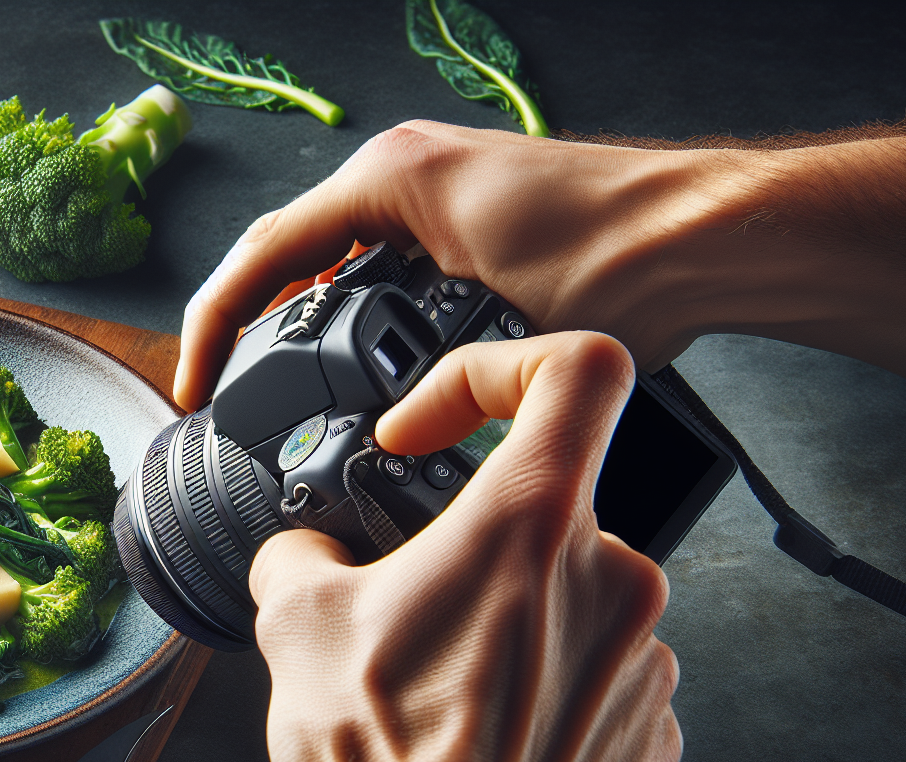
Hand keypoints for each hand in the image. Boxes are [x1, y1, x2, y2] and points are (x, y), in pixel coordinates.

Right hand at [174, 119, 905, 408]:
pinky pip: (383, 288)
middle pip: (288, 264)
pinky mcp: (469, 239)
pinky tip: (367, 389)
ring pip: (336, 280)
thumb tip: (372, 438)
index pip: (261, 256)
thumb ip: (409, 371)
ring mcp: (436, 206)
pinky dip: (361, 335)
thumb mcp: (488, 315)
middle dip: (254, 335)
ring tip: (289, 407)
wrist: (711, 240)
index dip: (213, 328)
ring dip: (309, 339)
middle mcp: (403, 180)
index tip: (194, 390)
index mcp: (386, 179)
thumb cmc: (615, 253)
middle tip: (233, 407)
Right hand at [187, 332, 680, 761]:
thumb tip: (304, 555)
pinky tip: (476, 756)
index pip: (576, 369)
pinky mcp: (654, 748)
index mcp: (531, 527)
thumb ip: (303, 556)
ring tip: (434, 705)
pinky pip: (596, 694)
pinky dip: (540, 708)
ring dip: (507, 639)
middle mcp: (616, 585)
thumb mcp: (295, 627)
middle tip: (404, 617)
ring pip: (571, 613)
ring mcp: (646, 671)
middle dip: (473, 558)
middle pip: (546, 521)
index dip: (499, 371)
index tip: (437, 427)